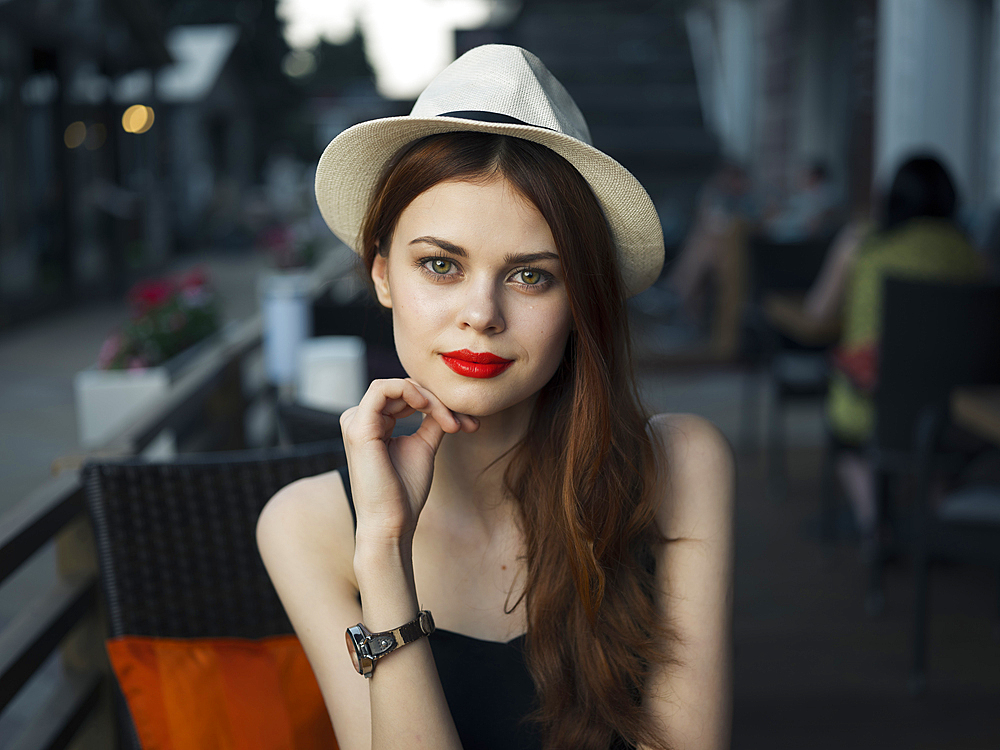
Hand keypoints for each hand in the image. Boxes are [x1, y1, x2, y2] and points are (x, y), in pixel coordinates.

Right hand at [340, 379, 477, 544]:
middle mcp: (361, 419)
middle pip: (405, 389)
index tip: (468, 425)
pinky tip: (428, 407)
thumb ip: (431, 421)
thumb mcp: (424, 447)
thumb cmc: (405, 492)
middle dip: (440, 402)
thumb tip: (448, 404)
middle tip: (464, 424)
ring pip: (398, 386)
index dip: (439, 403)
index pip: (407, 395)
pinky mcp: (358, 428)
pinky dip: (410, 392)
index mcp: (373, 423)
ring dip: (431, 400)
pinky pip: (383, 389)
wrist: (392, 524)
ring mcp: (356, 422)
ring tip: (452, 424)